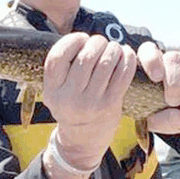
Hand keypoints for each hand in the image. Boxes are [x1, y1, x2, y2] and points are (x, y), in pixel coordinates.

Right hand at [43, 32, 136, 168]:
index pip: (57, 57)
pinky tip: (126, 54)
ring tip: (113, 48)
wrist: (82, 141)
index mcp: (52, 90)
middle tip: (101, 42)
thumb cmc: (71, 106)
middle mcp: (69, 97)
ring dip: (113, 49)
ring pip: (106, 63)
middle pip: (86, 57)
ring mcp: (91, 102)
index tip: (81, 38)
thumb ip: (62, 68)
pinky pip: (123, 74)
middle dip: (97, 42)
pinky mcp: (111, 105)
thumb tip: (83, 37)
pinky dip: (127, 59)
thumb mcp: (56, 91)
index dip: (71, 40)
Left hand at [137, 42, 179, 133]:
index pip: (149, 51)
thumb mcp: (154, 121)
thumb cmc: (161, 113)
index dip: (152, 60)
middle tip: (173, 104)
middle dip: (174, 84)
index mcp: (152, 67)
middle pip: (174, 59)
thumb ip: (159, 120)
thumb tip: (179, 116)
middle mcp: (172, 60)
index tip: (155, 78)